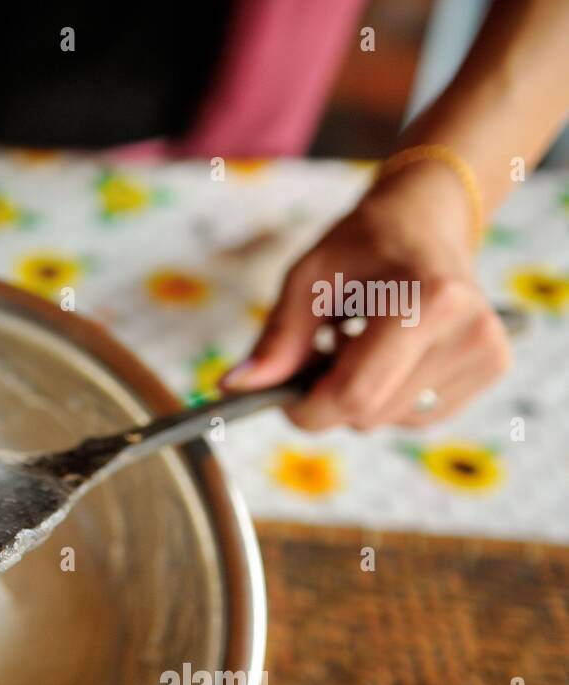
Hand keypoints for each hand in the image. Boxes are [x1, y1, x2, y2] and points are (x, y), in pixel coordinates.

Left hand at [222, 160, 510, 429]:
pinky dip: (391, 398)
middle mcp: (469, 328)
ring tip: (362, 342)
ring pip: (392, 420)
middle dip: (330, 399)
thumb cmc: (363, 244)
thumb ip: (277, 339)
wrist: (426, 220)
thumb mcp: (309, 279)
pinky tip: (391, 355)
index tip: (285, 398)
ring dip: (361, 396)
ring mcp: (487, 350)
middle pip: (371, 414)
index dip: (309, 409)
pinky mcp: (493, 366)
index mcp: (428, 299)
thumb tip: (233, 387)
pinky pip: (418, 417)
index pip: (356, 394)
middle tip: (324, 352)